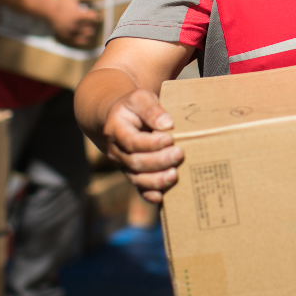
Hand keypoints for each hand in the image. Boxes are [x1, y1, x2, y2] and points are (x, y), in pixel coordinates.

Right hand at [48, 0, 100, 47]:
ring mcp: (70, 32)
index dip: (96, 15)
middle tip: (91, 19)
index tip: (95, 13)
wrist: (48, 10)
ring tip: (88, 25)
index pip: (93, 17)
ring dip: (90, 29)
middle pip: (92, 26)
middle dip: (93, 22)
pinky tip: (85, 35)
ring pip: (87, 33)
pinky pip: (80, 41)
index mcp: (77, 15)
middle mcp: (74, 25)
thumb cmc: (62, 1)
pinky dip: (85, 38)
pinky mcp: (67, 37)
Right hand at [101, 88, 181, 202]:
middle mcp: (116, 150)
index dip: (151, 143)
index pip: (132, 141)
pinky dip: (149, 195)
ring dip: (156, 180)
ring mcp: (123, 164)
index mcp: (116, 130)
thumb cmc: (133, 107)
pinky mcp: (132, 173)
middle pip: (135, 162)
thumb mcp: (140, 98)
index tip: (170, 138)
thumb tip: (168, 124)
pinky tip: (161, 197)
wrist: (116, 118)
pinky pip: (138, 188)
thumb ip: (152, 109)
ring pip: (136, 178)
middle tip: (179, 154)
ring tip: (174, 175)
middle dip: (158, 161)